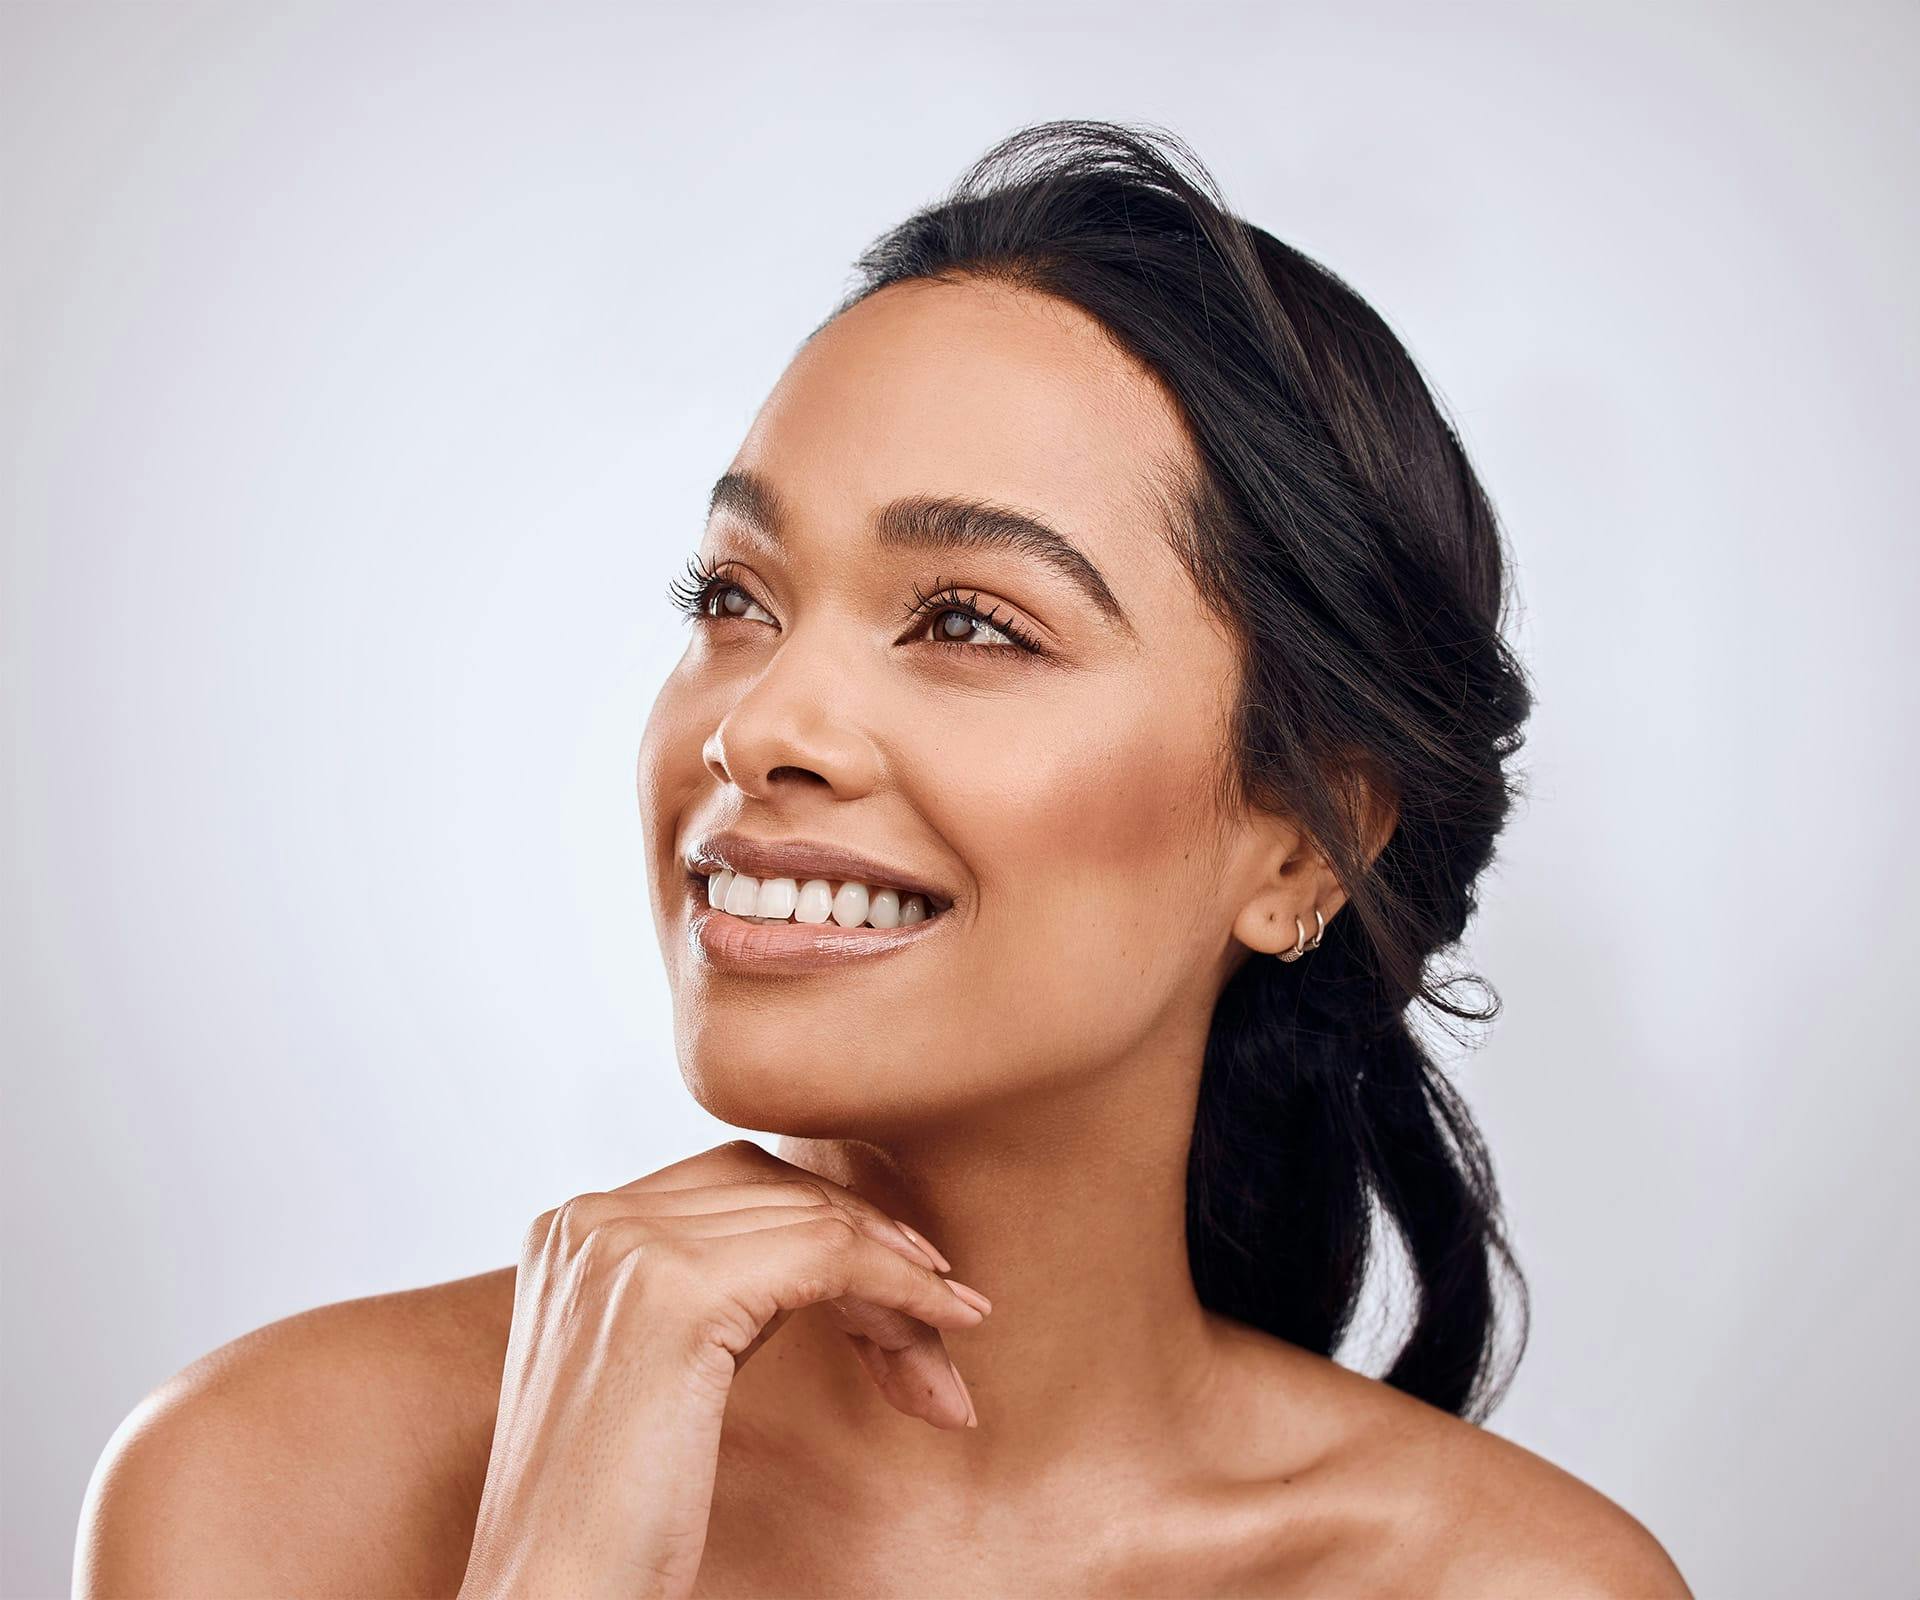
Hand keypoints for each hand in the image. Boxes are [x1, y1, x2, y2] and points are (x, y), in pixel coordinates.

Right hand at [457, 1139, 990, 1599]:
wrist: (549, 1599)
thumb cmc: (607, 1517)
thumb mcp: (656, 1371)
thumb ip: (713, 1295)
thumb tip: (834, 1258)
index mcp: (574, 1229)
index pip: (738, 1183)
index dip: (835, 1227)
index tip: (904, 1290)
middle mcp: (590, 1219)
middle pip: (780, 1194)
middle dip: (877, 1254)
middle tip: (947, 1322)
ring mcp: (625, 1246)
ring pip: (815, 1221)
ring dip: (903, 1280)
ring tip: (949, 1344)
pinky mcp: (674, 1292)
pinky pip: (829, 1257)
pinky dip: (901, 1287)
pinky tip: (947, 1321)